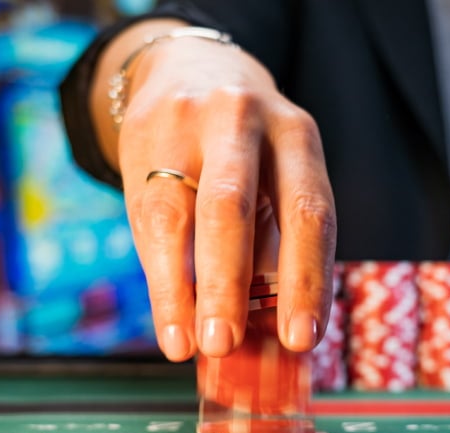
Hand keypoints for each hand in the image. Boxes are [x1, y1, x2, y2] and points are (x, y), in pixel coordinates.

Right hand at [100, 26, 335, 361]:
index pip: (308, 212)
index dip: (306, 278)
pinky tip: (171, 327)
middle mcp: (244, 122)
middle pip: (234, 206)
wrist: (187, 70)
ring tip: (195, 346)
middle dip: (230, 283)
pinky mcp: (142, 139)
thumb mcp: (275, 179)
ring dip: (188, 289)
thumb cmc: (247, 153)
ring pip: (181, 214)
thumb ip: (274, 248)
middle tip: (228, 343)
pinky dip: (162, 283)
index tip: (301, 338)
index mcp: (295, 137)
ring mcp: (187, 126)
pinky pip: (148, 220)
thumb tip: (273, 339)